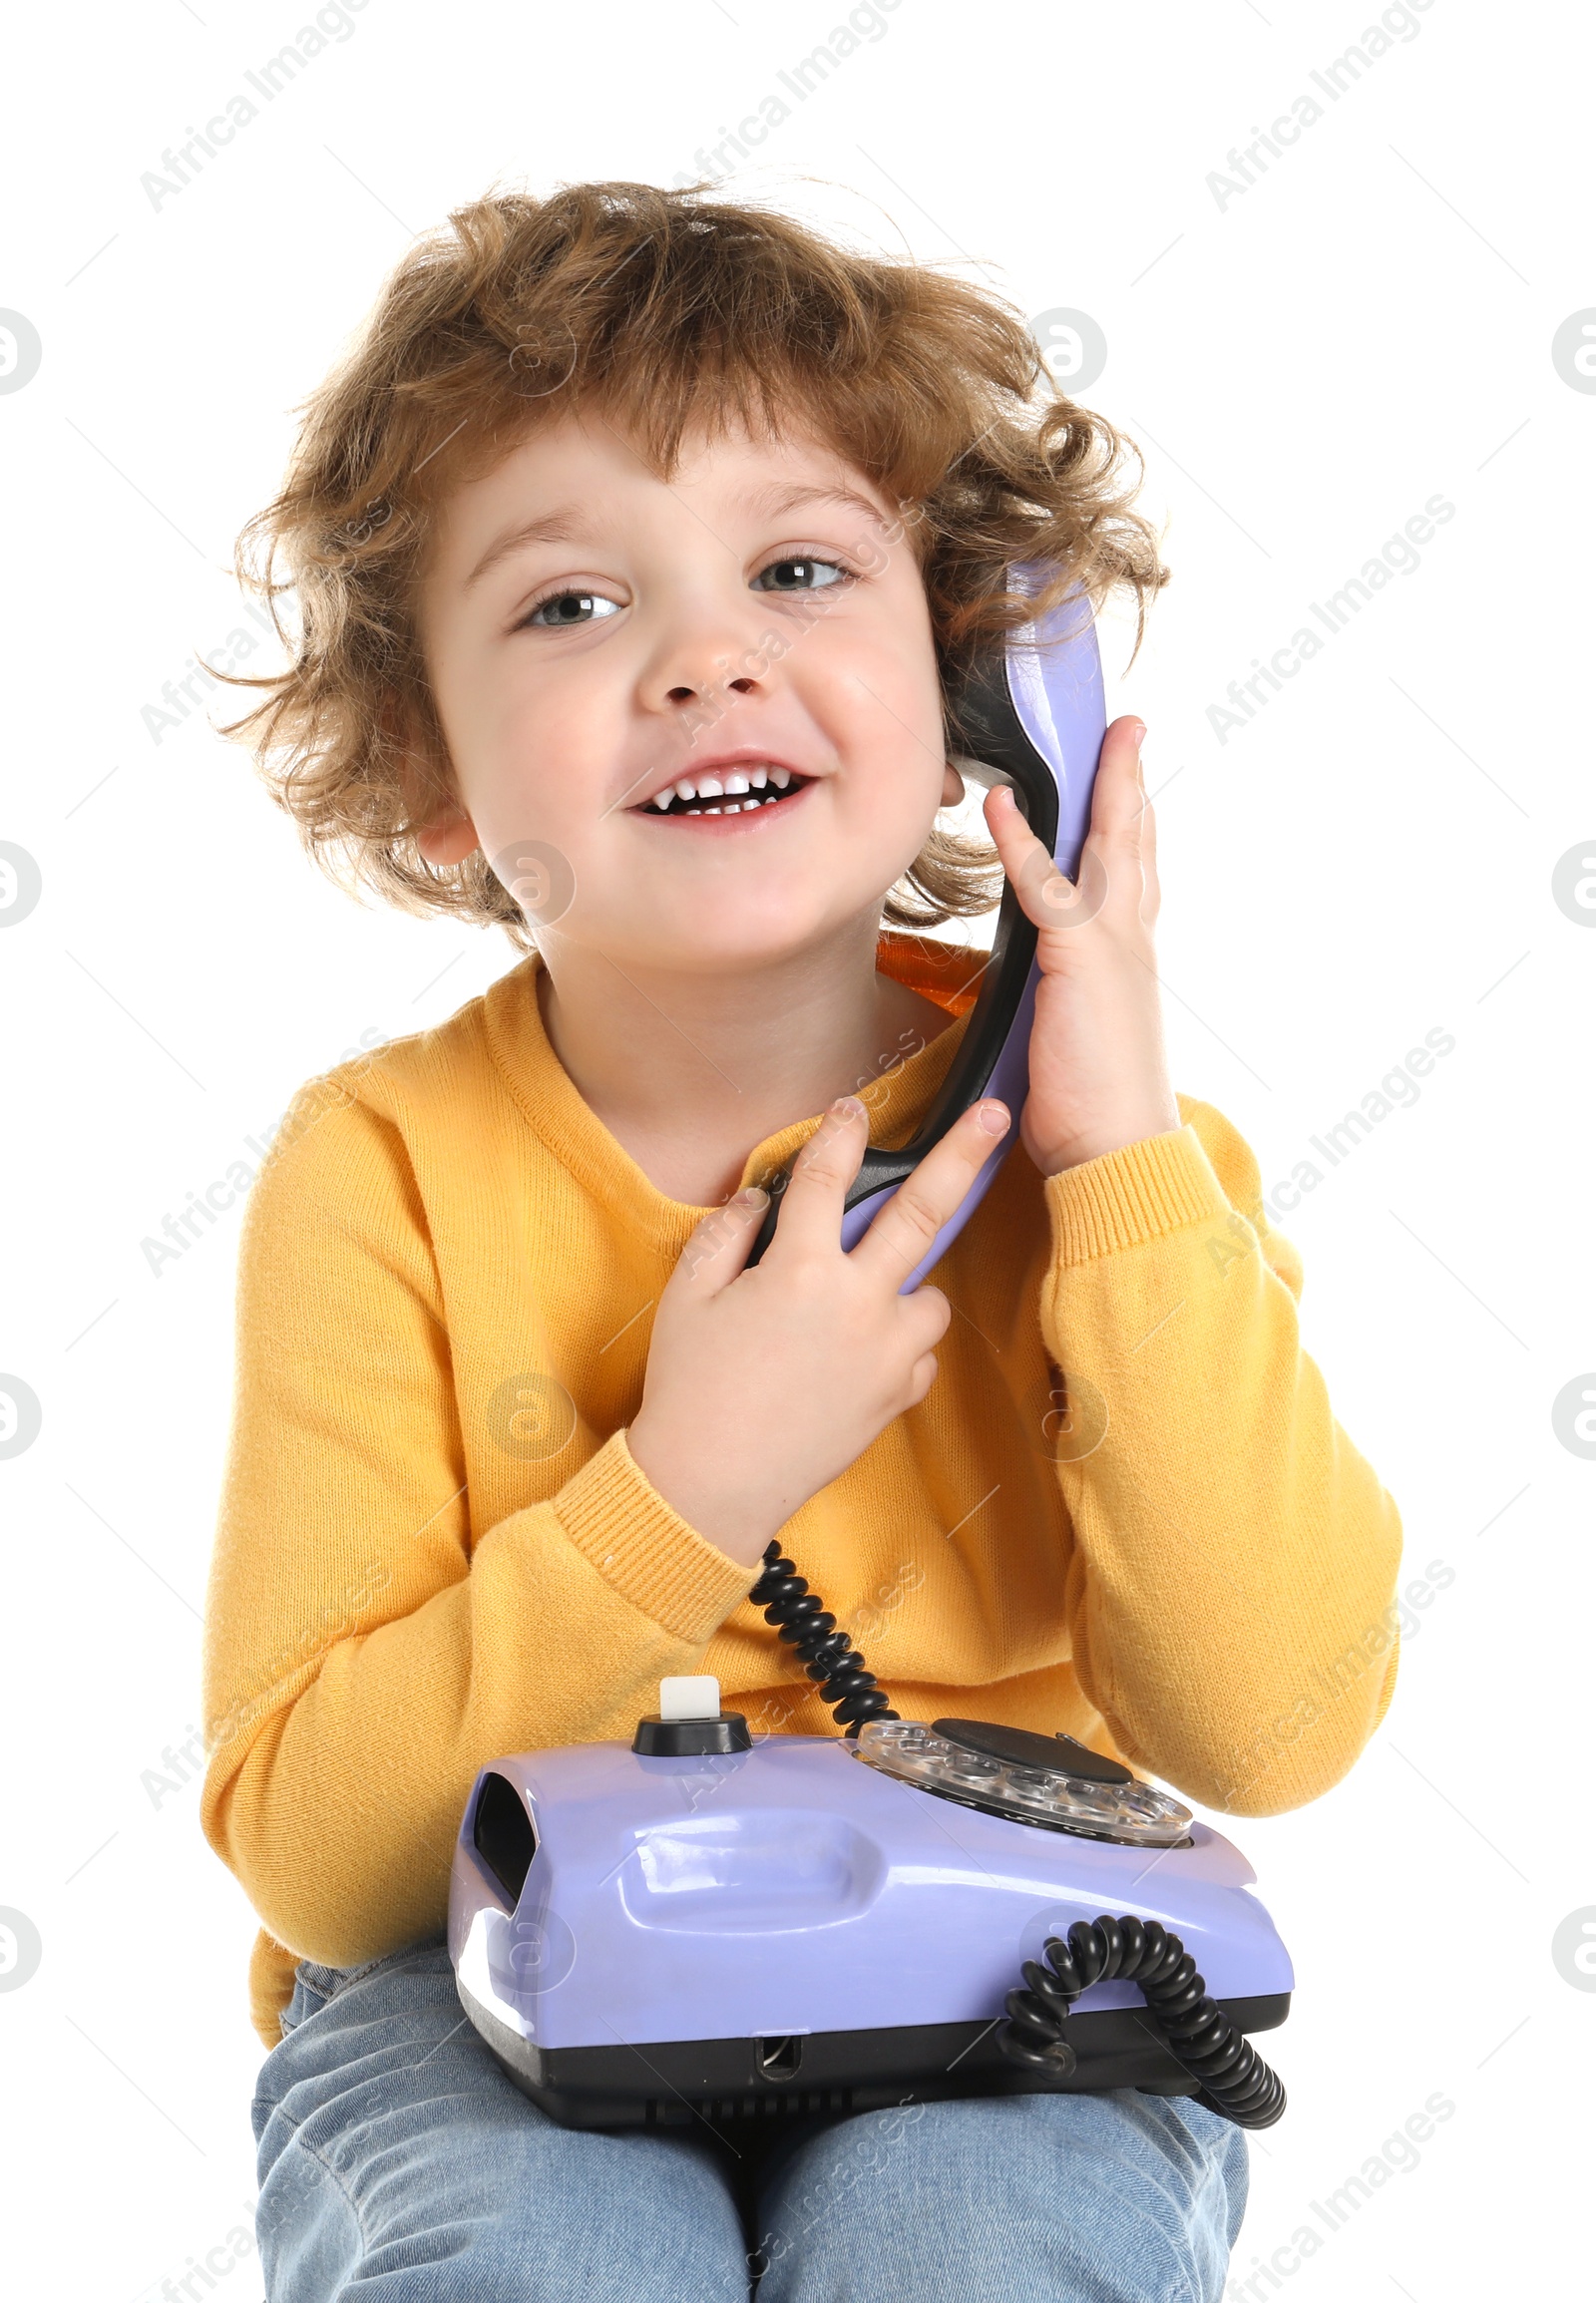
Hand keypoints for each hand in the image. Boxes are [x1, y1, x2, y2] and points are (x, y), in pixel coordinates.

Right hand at [627, 1093, 1012, 1567]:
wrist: (712, 1489)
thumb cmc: (690, 1392)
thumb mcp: (687, 1298)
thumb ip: (726, 1234)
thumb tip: (759, 1199)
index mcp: (800, 1270)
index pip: (829, 1177)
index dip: (840, 1132)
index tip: (852, 1108)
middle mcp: (856, 1303)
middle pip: (923, 1211)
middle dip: (962, 1154)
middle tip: (994, 1116)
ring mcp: (885, 1352)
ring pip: (929, 1293)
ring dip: (908, 1282)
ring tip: (867, 1293)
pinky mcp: (895, 1396)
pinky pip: (918, 1353)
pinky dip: (899, 1343)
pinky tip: (859, 1352)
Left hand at [983, 715, 1179, 1175]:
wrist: (1118, 1151)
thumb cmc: (1093, 1112)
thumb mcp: (1076, 1041)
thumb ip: (1062, 1004)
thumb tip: (1040, 1002)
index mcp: (1130, 961)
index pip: (1134, 877)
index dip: (1132, 826)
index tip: (1130, 784)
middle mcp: (1131, 942)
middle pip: (1135, 843)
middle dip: (1133, 782)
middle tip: (1131, 731)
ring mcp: (1112, 945)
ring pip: (1110, 846)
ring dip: (1104, 784)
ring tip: (1101, 735)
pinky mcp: (1080, 958)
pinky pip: (1045, 886)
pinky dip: (1021, 842)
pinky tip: (1003, 805)